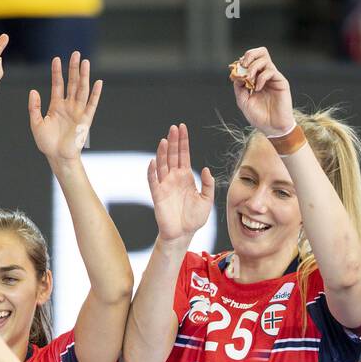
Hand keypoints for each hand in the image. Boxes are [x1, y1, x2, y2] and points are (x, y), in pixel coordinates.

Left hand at [29, 52, 102, 164]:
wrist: (58, 157)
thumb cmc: (47, 143)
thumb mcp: (36, 124)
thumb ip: (34, 107)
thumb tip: (33, 91)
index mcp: (56, 106)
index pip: (58, 84)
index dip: (57, 72)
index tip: (57, 59)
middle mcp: (68, 106)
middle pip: (72, 83)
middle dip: (73, 68)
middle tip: (76, 53)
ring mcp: (77, 111)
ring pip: (81, 89)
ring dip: (84, 76)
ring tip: (85, 62)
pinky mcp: (85, 119)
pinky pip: (91, 104)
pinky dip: (95, 94)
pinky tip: (98, 82)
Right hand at [148, 124, 213, 242]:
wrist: (183, 234)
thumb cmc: (194, 218)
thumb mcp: (207, 200)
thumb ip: (208, 184)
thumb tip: (206, 169)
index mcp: (186, 177)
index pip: (183, 155)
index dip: (183, 141)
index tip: (182, 128)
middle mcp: (174, 178)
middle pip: (173, 155)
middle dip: (173, 141)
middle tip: (173, 127)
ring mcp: (165, 185)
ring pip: (162, 165)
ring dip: (163, 153)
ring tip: (165, 140)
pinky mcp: (158, 195)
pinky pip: (153, 181)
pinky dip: (152, 171)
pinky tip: (154, 161)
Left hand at [230, 46, 295, 136]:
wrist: (272, 128)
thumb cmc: (259, 116)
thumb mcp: (243, 102)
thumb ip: (239, 88)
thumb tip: (236, 74)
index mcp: (256, 78)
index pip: (251, 59)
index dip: (242, 61)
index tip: (236, 70)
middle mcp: (265, 75)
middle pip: (261, 52)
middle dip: (249, 55)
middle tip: (244, 65)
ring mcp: (273, 77)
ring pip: (265, 59)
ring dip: (253, 67)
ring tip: (250, 79)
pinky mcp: (281, 81)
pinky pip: (270, 71)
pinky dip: (261, 77)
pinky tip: (258, 88)